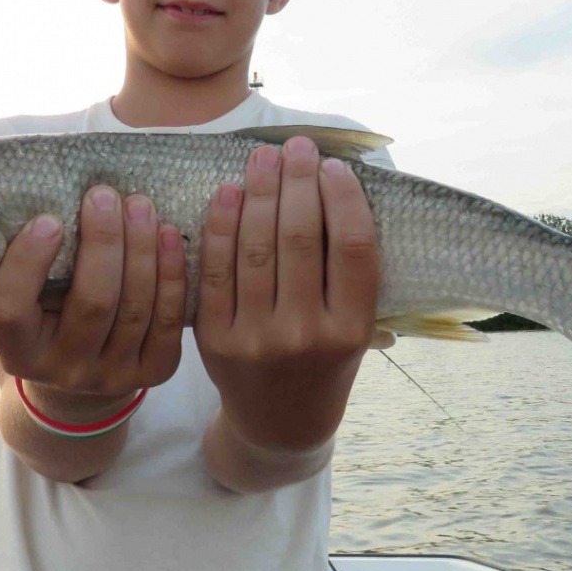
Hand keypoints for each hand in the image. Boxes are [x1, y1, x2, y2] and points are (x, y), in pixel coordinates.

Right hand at [0, 187, 186, 420]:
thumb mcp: (23, 295)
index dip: (27, 264)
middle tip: (105, 195)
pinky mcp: (152, 373)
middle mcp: (64, 370)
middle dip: (103, 242)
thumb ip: (26, 264)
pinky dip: (172, 274)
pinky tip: (169, 235)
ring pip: (135, 308)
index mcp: (17, 351)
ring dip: (142, 249)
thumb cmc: (44, 313)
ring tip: (140, 205)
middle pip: (92, 303)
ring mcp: (111, 376)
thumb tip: (46, 197)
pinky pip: (168, 320)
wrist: (80, 371)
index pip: (10, 310)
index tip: (47, 219)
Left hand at [194, 136, 379, 453]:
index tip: (334, 166)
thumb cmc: (326, 362)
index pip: (352, 248)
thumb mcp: (356, 327)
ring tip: (263, 159)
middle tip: (296, 147)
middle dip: (297, 182)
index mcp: (351, 331)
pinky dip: (221, 225)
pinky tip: (228, 192)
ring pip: (256, 248)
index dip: (343, 199)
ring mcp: (256, 338)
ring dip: (260, 193)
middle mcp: (305, 335)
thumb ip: (348, 272)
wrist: (280, 423)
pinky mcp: (215, 339)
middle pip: (301, 239)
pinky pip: (217, 269)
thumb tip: (335, 187)